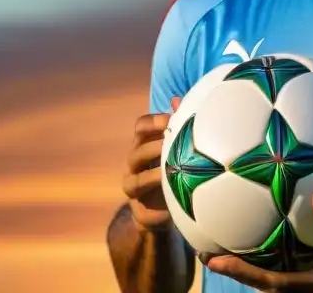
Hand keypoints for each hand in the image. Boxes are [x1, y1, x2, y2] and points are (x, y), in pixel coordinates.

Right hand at [121, 98, 179, 231]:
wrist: (163, 209)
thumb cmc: (173, 169)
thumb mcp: (177, 148)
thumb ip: (178, 125)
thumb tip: (178, 100)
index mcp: (143, 145)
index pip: (140, 127)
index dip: (154, 122)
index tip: (172, 121)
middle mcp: (134, 166)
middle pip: (136, 153)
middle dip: (153, 149)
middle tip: (171, 147)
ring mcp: (133, 190)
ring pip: (134, 183)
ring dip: (151, 178)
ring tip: (168, 175)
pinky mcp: (140, 214)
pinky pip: (144, 214)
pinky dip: (156, 213)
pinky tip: (171, 210)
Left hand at [202, 190, 312, 291]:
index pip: (268, 281)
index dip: (238, 272)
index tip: (211, 260)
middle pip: (261, 288)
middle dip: (234, 273)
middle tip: (208, 253)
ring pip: (271, 288)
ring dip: (249, 272)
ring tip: (226, 250)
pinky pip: (284, 282)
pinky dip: (268, 269)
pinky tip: (264, 247)